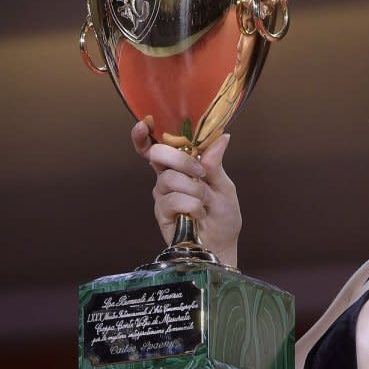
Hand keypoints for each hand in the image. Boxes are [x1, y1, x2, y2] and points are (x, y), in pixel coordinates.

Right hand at [131, 120, 241, 266]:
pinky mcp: (162, 212)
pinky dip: (192, 206)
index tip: (143, 124)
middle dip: (181, 159)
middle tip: (200, 173)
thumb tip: (221, 136)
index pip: (158, 146)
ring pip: (170, 178)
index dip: (144, 135)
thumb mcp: (225, 186)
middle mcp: (167, 177)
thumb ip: (216, 163)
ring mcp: (162, 195)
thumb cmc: (223, 215)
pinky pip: (173, 199)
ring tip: (205, 203)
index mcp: (182, 166)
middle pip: (157, 154)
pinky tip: (198, 215)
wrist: (222, 244)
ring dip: (195, 190)